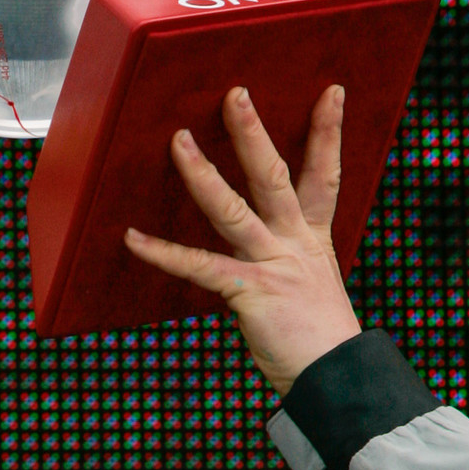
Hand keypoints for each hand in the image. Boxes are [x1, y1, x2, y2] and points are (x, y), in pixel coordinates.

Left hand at [123, 84, 360, 395]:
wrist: (336, 377)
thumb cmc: (321, 341)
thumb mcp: (313, 290)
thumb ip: (293, 264)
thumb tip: (271, 258)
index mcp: (313, 240)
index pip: (324, 175)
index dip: (328, 132)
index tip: (330, 92)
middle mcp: (295, 243)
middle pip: (275, 177)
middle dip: (254, 134)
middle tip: (236, 93)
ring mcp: (273, 265)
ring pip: (233, 209)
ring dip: (203, 174)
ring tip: (179, 141)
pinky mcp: (249, 292)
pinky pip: (199, 267)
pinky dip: (163, 253)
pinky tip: (133, 238)